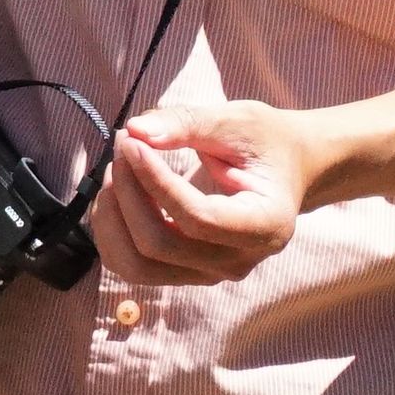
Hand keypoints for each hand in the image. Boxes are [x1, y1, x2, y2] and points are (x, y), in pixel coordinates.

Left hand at [94, 101, 315, 286]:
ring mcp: (211, 273)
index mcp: (266, 225)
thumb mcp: (236, 120)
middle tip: (123, 146)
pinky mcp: (186, 272)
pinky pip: (132, 266)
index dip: (155, 181)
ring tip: (117, 169)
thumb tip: (135, 131)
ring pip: (138, 265)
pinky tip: (117, 194)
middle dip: (128, 194)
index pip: (198, 219)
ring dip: (112, 216)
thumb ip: (187, 123)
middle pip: (161, 246)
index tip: (132, 142)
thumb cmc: (264, 142)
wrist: (284, 170)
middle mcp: (239, 261)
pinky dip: (111, 232)